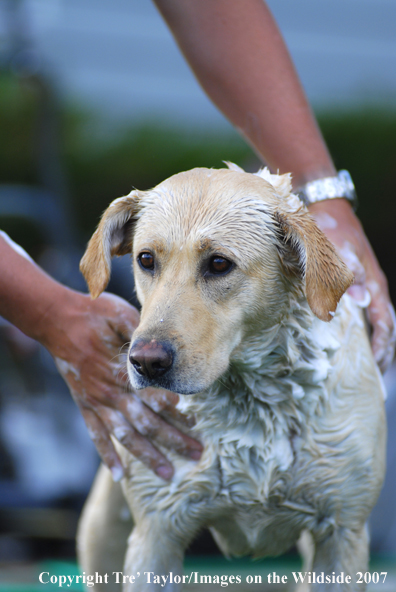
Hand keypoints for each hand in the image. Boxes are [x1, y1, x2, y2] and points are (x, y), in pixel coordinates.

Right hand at [40, 291, 202, 480]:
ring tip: (168, 474)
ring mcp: (96, 401)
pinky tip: (120, 475)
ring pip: (125, 436)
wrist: (56, 319)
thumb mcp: (121, 314)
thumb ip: (140, 336)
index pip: (153, 399)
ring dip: (147, 456)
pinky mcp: (84, 404)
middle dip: (172, 440)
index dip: (175, 412)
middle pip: (145, 423)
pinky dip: (107, 455)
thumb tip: (164, 352)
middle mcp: (110, 392)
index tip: (195, 424)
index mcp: (121, 371)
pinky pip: (96, 435)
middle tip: (196, 454)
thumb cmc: (94, 314)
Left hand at [309, 198, 395, 372]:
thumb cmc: (330, 229)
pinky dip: (357, 332)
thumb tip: (359, 301)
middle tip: (373, 377)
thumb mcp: (336, 248)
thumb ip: (346, 272)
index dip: (383, 345)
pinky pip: (358, 314)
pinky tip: (345, 344)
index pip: (385, 322)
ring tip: (363, 368)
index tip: (376, 365)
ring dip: (369, 345)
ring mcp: (361, 288)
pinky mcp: (349, 286)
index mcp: (373, 283)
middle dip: (381, 352)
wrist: (324, 210)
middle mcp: (370, 288)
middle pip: (384, 327)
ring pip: (372, 323)